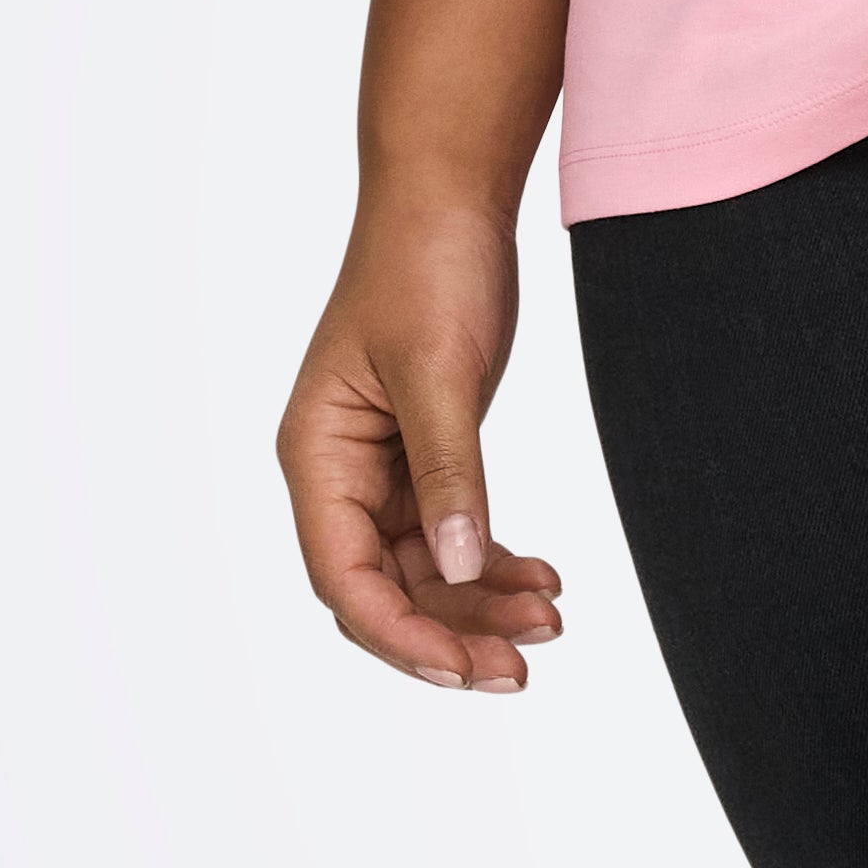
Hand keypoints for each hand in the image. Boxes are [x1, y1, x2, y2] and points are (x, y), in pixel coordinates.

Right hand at [278, 191, 568, 694]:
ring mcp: (383, 470)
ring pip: (426, 571)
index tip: (464, 669)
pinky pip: (453, 536)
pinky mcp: (427, 458)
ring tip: (550, 622)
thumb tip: (459, 567)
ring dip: (480, 604)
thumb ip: (450, 473)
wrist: (449, 198)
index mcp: (317, 456)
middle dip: (449, 633)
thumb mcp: (439, 372)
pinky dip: (494, 563)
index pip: (345, 577)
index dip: (400, 635)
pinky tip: (545, 579)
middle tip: (522, 669)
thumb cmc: (425, 266)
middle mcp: (340, 474)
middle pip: (385, 589)